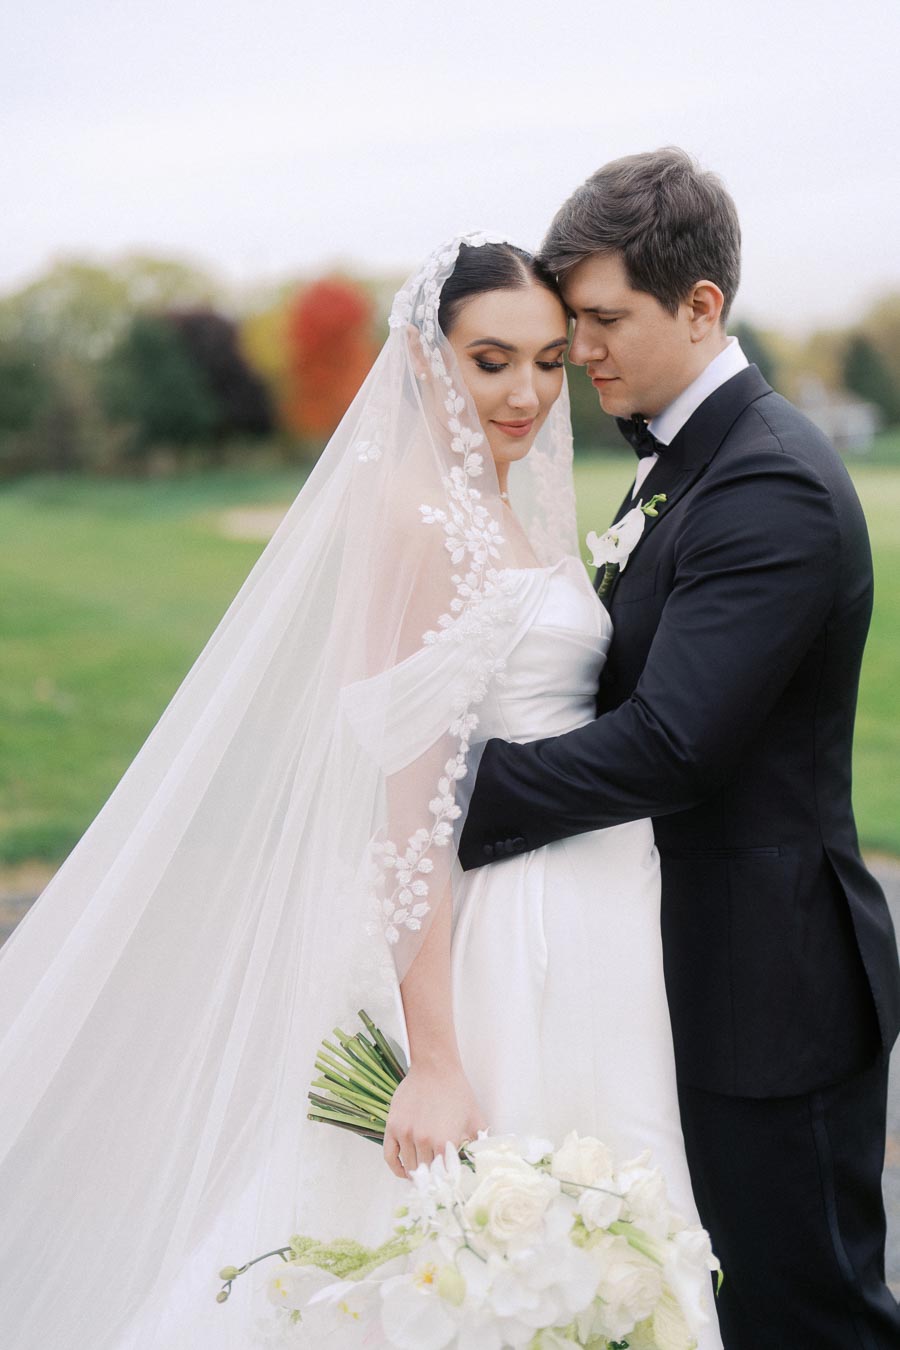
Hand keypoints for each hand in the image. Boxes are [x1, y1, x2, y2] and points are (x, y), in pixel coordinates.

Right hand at [383, 1057, 487, 1178]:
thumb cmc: (457, 1091)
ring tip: (422, 1175)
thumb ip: (481, 1143)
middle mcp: (423, 1141)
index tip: (448, 1183)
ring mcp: (406, 1134)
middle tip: (436, 1179)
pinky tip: (404, 1171)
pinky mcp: (393, 1126)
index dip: (446, 1181)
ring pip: (408, 1166)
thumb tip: (483, 1163)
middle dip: (432, 1178)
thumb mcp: (475, 1119)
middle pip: (425, 1173)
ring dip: (415, 1173)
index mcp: (445, 1142)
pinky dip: (396, 1168)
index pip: (443, 1176)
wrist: (435, 1068)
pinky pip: (389, 1156)